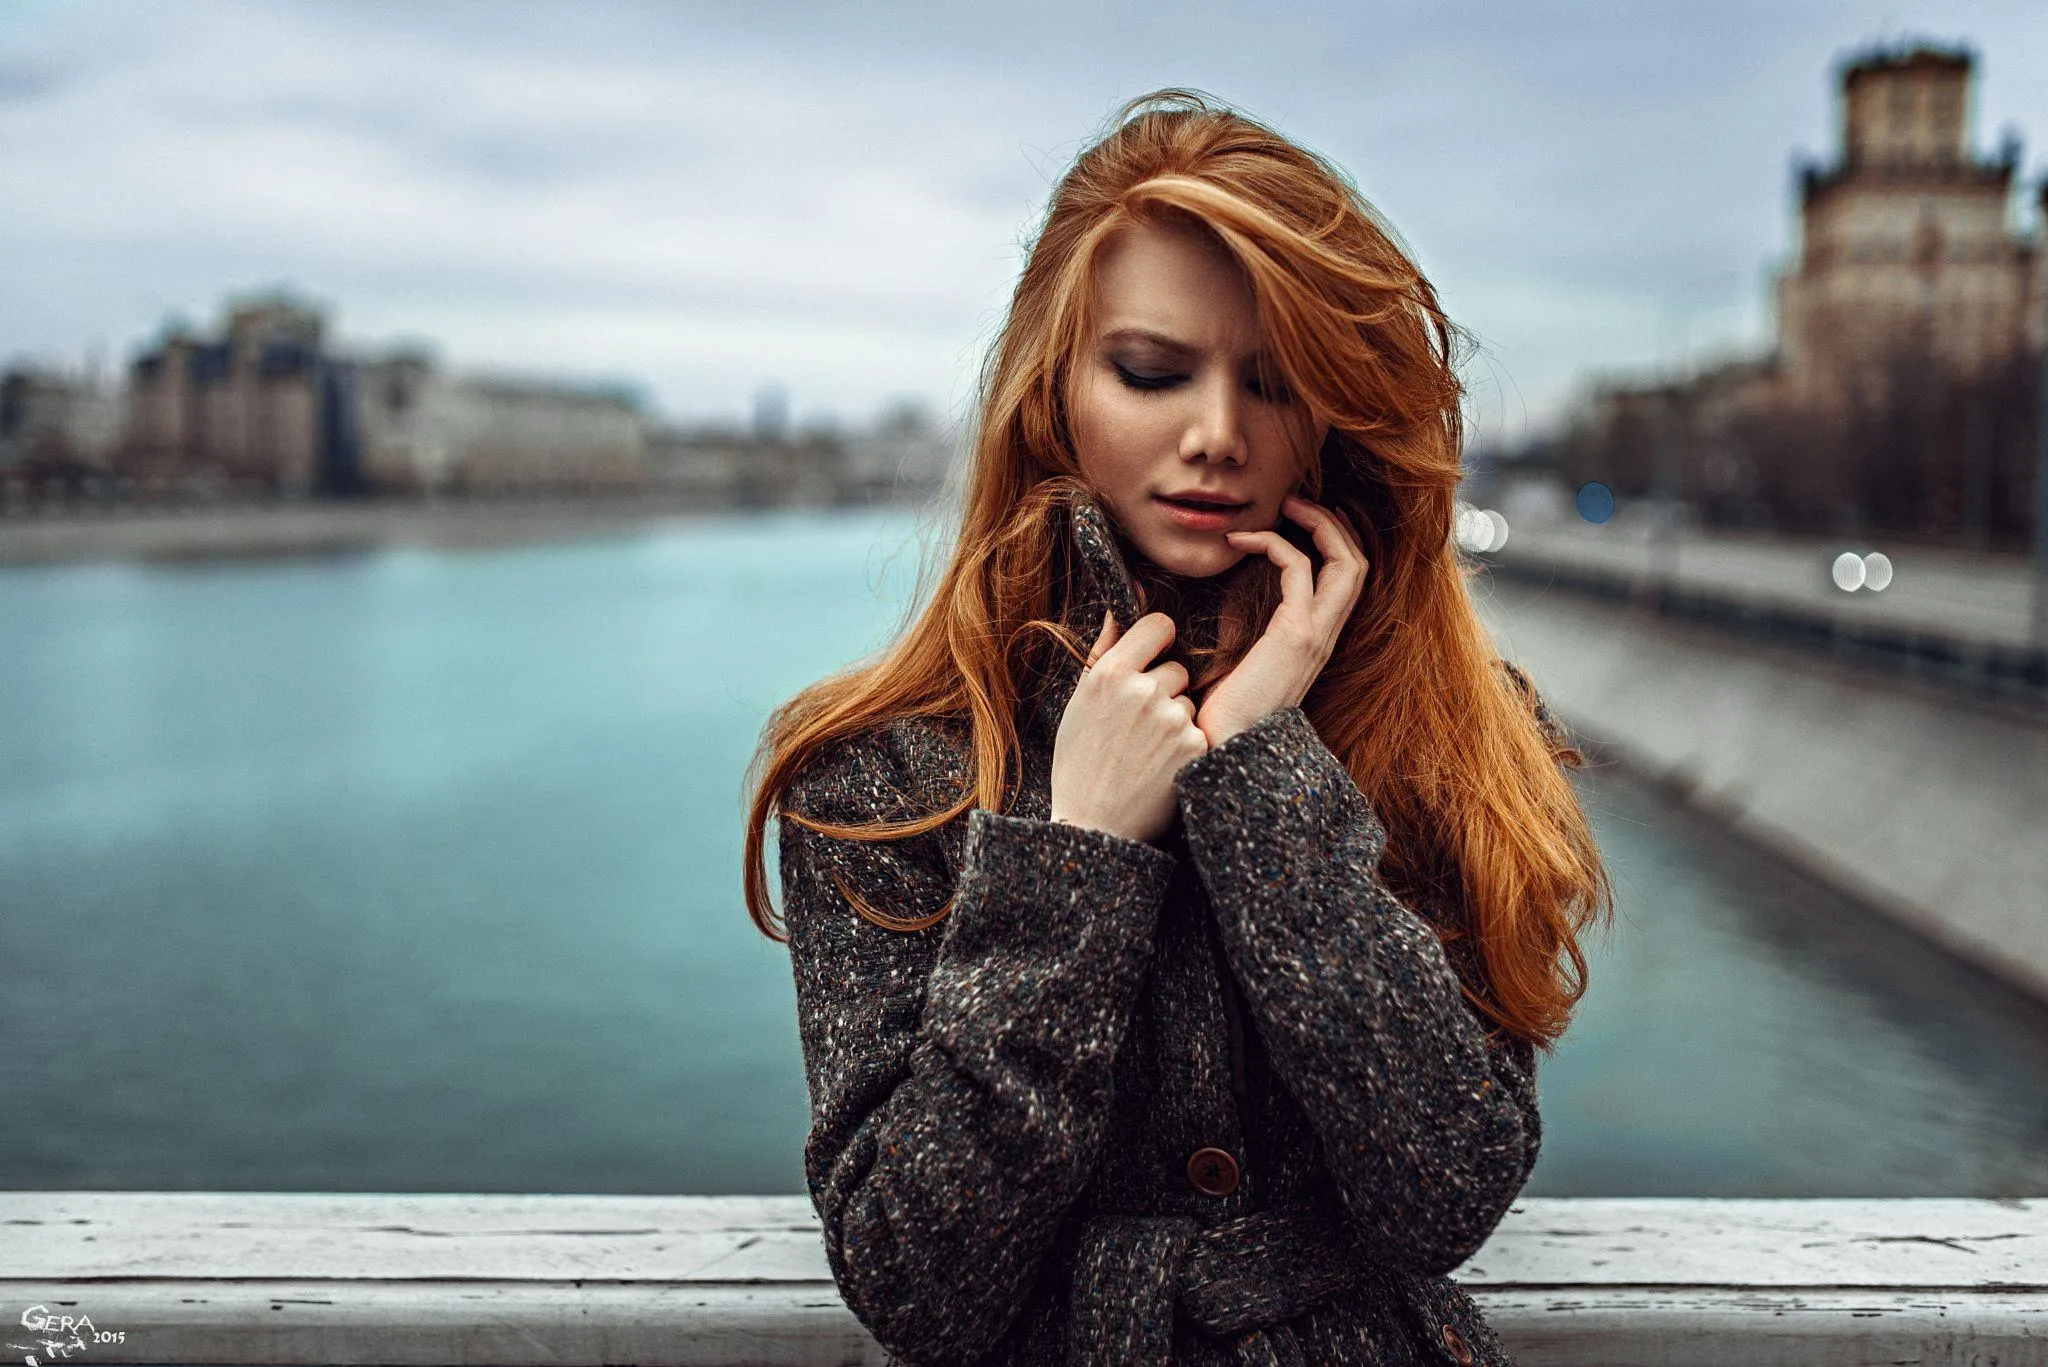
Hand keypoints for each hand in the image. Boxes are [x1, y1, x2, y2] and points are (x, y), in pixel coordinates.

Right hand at [1049, 609, 1209, 843]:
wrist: (1094, 825)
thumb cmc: (1080, 763)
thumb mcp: (1079, 704)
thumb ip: (1102, 652)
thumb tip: (1117, 610)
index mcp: (1109, 674)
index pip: (1159, 625)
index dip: (1159, 639)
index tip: (1154, 654)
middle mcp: (1141, 690)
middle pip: (1177, 668)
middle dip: (1165, 690)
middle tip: (1139, 726)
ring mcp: (1171, 718)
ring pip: (1188, 702)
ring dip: (1175, 720)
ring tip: (1145, 751)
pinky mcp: (1193, 745)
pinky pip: (1197, 731)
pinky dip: (1184, 747)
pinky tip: (1159, 767)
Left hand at [1196, 493, 1368, 746]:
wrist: (1226, 750)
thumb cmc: (1223, 715)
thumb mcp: (1241, 665)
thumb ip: (1248, 635)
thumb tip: (1219, 610)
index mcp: (1317, 642)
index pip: (1347, 581)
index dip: (1334, 543)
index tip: (1298, 519)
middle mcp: (1326, 637)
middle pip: (1359, 564)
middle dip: (1334, 523)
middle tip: (1297, 501)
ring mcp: (1317, 635)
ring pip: (1347, 561)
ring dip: (1319, 523)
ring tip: (1286, 505)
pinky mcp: (1297, 634)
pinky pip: (1299, 568)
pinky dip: (1273, 543)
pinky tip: (1239, 541)